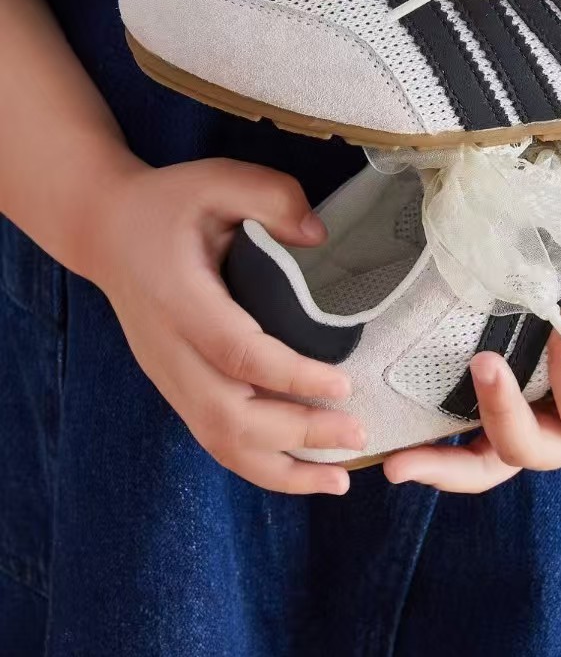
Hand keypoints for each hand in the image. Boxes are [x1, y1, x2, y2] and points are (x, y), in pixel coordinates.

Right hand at [86, 157, 365, 494]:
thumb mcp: (217, 178)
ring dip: (278, 467)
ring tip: (339, 477)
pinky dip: (257, 464)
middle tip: (359, 434)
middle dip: (295, 433)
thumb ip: (271, 197)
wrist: (105, 228)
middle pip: (227, 413)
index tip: (343, 385)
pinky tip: (301, 472)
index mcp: (179, 297)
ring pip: (217, 440)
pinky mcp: (175, 385)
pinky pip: (213, 438)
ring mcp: (168, 374)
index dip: (289, 375)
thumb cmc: (169, 203)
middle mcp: (168, 348)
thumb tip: (318, 236)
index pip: (236, 350)